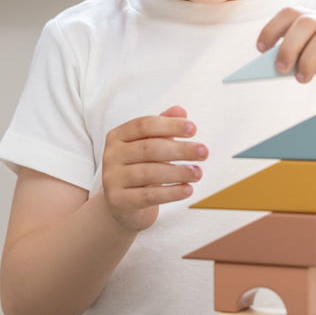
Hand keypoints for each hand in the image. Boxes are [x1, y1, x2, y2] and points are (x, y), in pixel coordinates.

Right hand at [101, 105, 207, 233]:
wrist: (122, 204)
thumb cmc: (139, 168)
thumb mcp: (150, 145)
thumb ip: (163, 127)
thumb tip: (180, 110)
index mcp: (117, 136)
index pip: (144, 125)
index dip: (169, 125)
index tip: (193, 128)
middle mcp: (111, 155)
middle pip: (148, 148)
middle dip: (180, 149)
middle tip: (204, 152)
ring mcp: (112, 179)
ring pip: (149, 173)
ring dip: (178, 172)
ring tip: (198, 173)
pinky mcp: (118, 201)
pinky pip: (148, 195)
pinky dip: (171, 193)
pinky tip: (187, 189)